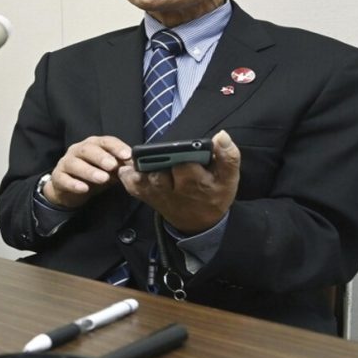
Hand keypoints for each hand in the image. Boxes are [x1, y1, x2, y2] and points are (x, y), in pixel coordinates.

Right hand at [41, 135, 131, 208]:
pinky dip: (74, 184)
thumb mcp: (110, 171)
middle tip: (113, 166)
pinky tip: (84, 188)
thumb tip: (137, 167)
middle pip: (88, 149)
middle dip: (101, 157)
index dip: (116, 147)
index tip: (127, 155)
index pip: (105, 141)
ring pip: (75, 164)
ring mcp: (66, 163)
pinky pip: (64, 179)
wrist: (70, 189)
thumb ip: (121, 167)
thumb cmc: (93, 175)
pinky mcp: (58, 177)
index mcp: (93, 145)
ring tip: (102, 179)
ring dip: (89, 171)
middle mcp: (78, 150)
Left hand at [117, 130, 240, 234]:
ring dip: (140, 168)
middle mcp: (174, 190)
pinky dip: (128, 178)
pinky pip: (134, 188)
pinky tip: (128, 167)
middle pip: (160, 172)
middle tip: (158, 152)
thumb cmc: (214, 194)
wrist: (200, 222)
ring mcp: (159, 195)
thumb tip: (221, 135)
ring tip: (140, 155)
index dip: (181, 154)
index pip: (184, 166)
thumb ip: (228, 156)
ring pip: (145, 179)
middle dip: (157, 160)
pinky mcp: (148, 197)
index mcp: (196, 183)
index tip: (182, 150)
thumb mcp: (229, 178)